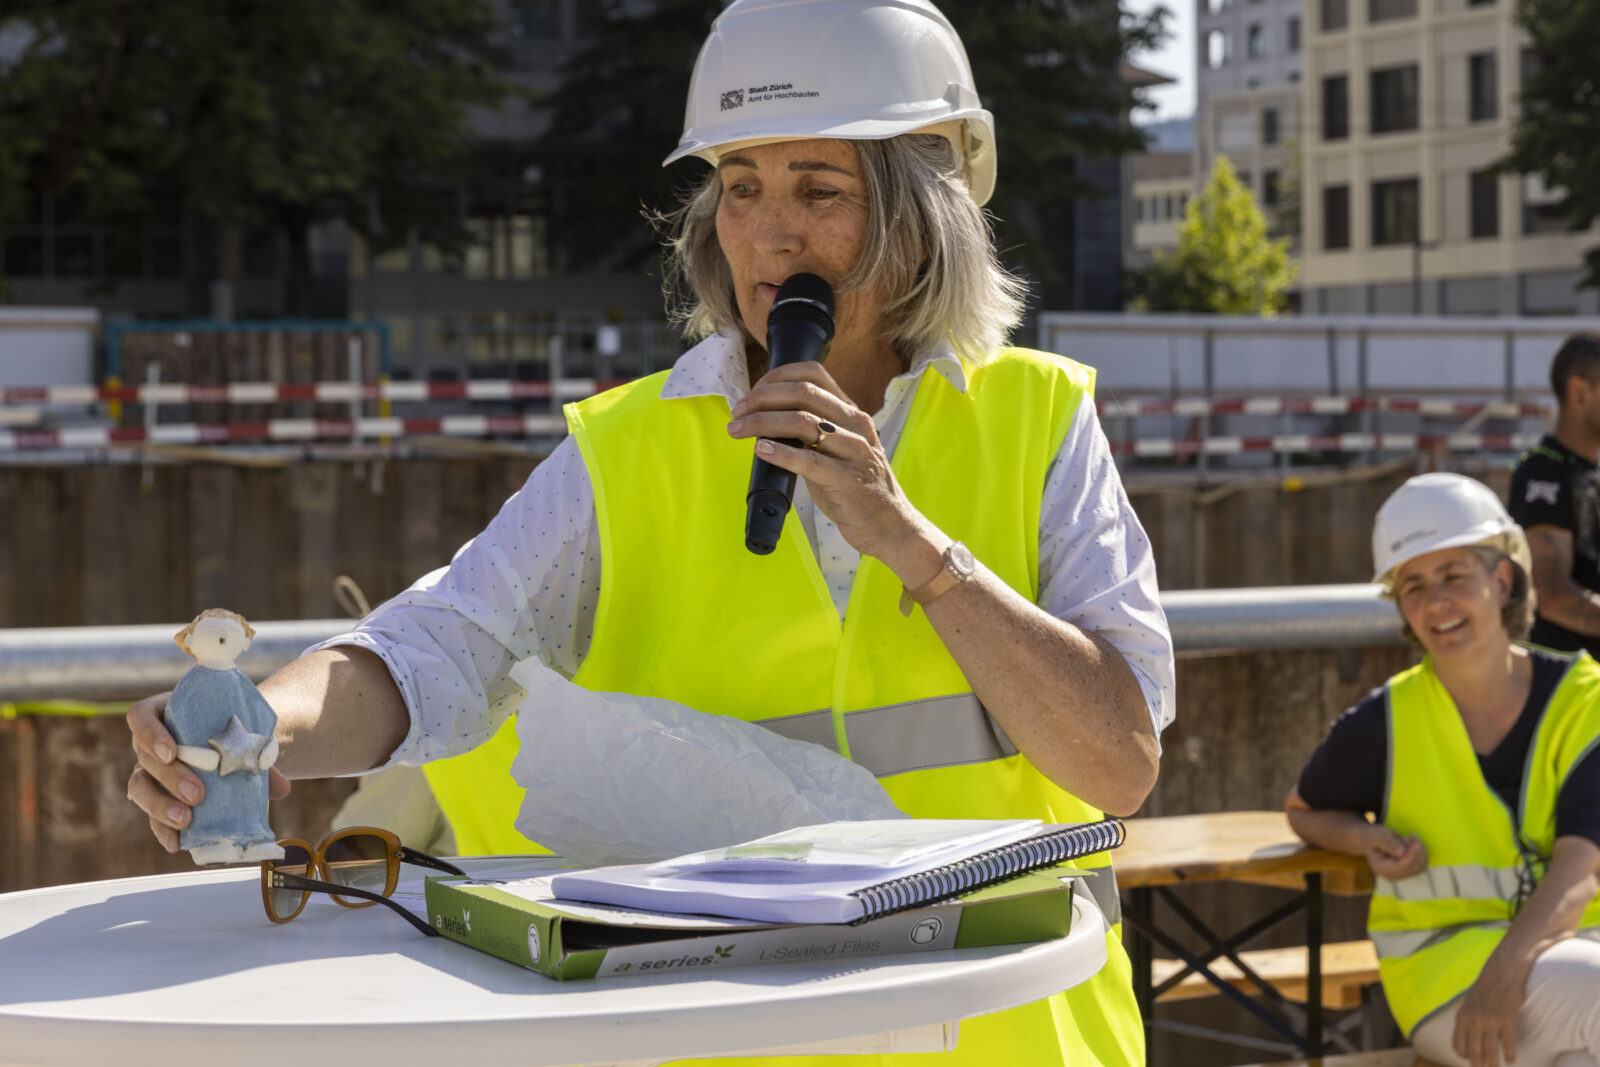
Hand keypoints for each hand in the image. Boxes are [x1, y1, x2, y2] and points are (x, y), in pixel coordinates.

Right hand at [126, 692, 289, 851]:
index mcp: (165, 715)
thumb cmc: (232, 734)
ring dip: (161, 806)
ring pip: (140, 788)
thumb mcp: (241, 735)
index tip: (172, 752)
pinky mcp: (156, 798)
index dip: (150, 734)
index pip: (141, 717)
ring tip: (185, 819)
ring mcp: (150, 772)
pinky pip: (151, 815)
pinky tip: (175, 843)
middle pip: (145, 759)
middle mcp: (150, 744)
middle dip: (169, 778)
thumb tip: (281, 788)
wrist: (234, 748)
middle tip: (196, 793)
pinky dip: (162, 830)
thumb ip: (259, 755)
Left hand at [727, 361, 927, 568]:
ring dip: (762, 422)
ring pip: (803, 421)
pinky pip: (809, 460)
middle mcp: (856, 426)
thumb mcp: (841, 450)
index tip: (755, 389)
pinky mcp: (847, 480)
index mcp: (852, 414)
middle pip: (804, 392)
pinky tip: (761, 450)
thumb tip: (769, 424)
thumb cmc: (859, 489)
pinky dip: (780, 452)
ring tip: (738, 429)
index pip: (815, 374)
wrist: (892, 526)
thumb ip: (814, 434)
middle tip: (738, 411)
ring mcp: (854, 451)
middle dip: (762, 397)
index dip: (779, 376)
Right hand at [1361, 825, 1427, 879]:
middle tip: (1412, 835)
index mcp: (1380, 868)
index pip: (1401, 867)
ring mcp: (1400, 875)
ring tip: (1409, 838)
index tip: (1417, 843)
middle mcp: (1391, 875)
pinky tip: (1413, 843)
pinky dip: (1422, 853)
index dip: (1411, 856)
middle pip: (1412, 868)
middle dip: (1417, 851)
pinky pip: (1422, 865)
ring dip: (1420, 851)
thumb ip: (1388, 843)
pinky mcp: (1407, 871)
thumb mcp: (1378, 836)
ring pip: (1420, 866)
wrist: (1371, 840)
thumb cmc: (1373, 836)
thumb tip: (1401, 853)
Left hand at [1453, 957, 1526, 1066]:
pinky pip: (1508, 1044)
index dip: (1463, 1056)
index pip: (1458, 1044)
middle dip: (1478, 1064)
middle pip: (1474, 1052)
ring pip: (1490, 1051)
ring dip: (1493, 1063)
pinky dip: (1510, 1055)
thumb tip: (1466, 1040)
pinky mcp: (1507, 1021)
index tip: (1469, 1060)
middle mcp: (1474, 1021)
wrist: (1501, 975)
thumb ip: (1466, 1021)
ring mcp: (1490, 1022)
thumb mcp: (1468, 1005)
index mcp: (1461, 1018)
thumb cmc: (1484, 991)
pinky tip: (1511, 1060)